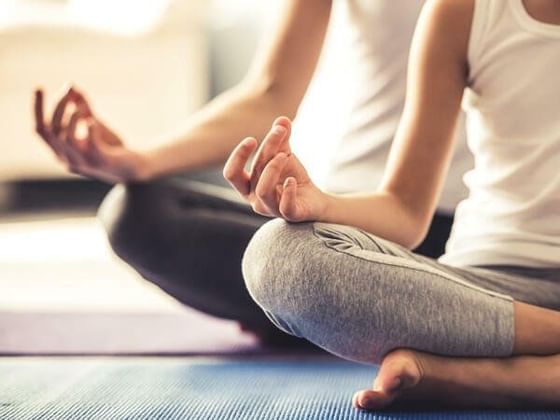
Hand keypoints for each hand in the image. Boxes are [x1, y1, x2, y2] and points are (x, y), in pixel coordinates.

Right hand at [34, 86, 149, 182]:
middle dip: (58, 107)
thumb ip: (82, 107)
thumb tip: (71, 86)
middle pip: (52, 131)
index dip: (37, 109)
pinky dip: (90, 129)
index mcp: (61, 151)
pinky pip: (90, 145)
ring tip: (82, 107)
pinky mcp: (100, 162)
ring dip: (72, 118)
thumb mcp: (95, 124)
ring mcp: (83, 163)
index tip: (39, 87)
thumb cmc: (111, 147)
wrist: (134, 168)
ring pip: (66, 138)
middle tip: (69, 92)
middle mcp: (67, 159)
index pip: (41, 130)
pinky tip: (94, 122)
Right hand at [223, 116, 328, 221]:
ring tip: (286, 155)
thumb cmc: (292, 177)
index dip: (238, 156)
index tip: (252, 139)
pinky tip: (292, 180)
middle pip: (253, 174)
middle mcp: (256, 200)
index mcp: (248, 186)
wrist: (314, 200)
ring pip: (263, 190)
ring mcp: (272, 209)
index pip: (232, 174)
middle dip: (265, 150)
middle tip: (278, 133)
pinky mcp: (290, 215)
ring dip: (273, 168)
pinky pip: (285, 206)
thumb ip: (281, 138)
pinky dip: (288, 191)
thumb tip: (282, 119)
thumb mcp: (284, 155)